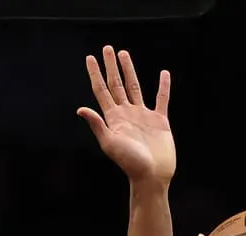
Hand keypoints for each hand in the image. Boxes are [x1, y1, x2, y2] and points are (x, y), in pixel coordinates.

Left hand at [77, 46, 175, 184]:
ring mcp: (143, 116)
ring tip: (124, 54)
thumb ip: (97, 124)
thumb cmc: (130, 162)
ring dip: (129, 71)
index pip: (102, 90)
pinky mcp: (160, 121)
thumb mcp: (110, 143)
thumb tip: (81, 109)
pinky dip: (163, 86)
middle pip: (117, 84)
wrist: (151, 175)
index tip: (90, 58)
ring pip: (135, 87)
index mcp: (113, 118)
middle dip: (111, 67)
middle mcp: (126, 114)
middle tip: (107, 49)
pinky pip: (161, 99)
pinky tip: (163, 74)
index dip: (96, 74)